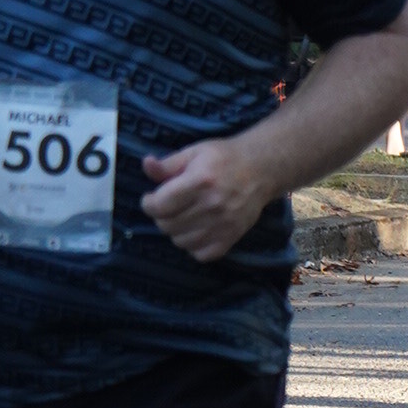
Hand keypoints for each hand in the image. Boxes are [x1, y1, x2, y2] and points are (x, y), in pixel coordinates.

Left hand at [141, 135, 274, 261]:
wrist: (260, 169)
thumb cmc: (223, 158)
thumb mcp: (194, 153)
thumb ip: (168, 164)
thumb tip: (147, 165)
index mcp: (200, 181)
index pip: (160, 205)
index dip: (148, 204)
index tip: (151, 198)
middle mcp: (212, 205)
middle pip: (167, 225)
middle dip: (161, 216)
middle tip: (167, 206)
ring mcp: (223, 224)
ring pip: (181, 242)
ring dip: (176, 231)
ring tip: (182, 217)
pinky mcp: (232, 237)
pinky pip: (201, 254)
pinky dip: (193, 246)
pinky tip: (196, 230)